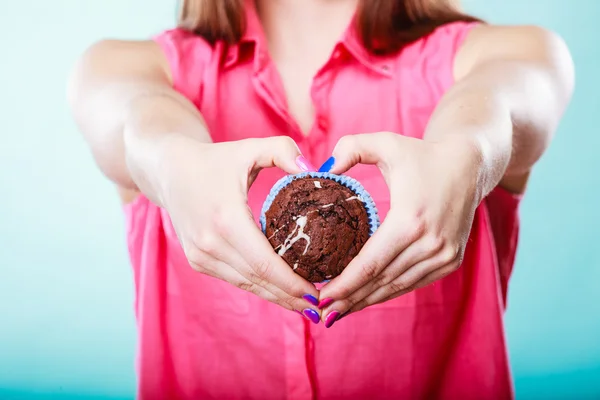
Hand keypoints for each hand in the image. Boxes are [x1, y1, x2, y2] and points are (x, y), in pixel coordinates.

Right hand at [156, 135, 321, 319]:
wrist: (169, 171)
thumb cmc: (215, 160)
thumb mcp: (249, 148)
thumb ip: (283, 150)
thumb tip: (313, 170)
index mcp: (226, 219)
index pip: (264, 263)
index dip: (291, 283)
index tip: (318, 293)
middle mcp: (210, 244)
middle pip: (258, 280)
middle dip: (290, 297)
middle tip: (321, 305)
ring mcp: (201, 255)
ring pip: (246, 284)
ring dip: (276, 297)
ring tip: (306, 305)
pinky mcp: (198, 260)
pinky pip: (235, 279)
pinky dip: (259, 287)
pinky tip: (280, 292)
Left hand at [317, 133, 483, 325]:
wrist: (469, 164)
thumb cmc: (422, 154)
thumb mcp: (385, 142)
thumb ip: (350, 148)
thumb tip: (323, 169)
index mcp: (410, 220)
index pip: (369, 264)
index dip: (343, 285)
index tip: (319, 297)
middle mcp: (430, 243)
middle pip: (381, 281)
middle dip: (349, 300)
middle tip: (321, 314)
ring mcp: (444, 255)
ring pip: (397, 287)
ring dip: (367, 301)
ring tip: (339, 311)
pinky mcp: (452, 260)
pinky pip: (414, 282)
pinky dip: (389, 292)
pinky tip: (368, 298)